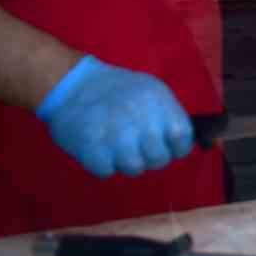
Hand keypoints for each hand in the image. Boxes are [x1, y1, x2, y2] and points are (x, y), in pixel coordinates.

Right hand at [36, 56, 194, 178]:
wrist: (72, 84)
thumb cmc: (117, 89)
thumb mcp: (150, 91)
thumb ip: (168, 115)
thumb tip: (183, 144)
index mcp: (157, 101)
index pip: (182, 137)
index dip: (177, 147)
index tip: (167, 148)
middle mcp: (139, 118)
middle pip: (159, 158)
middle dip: (150, 158)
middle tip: (137, 148)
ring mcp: (114, 134)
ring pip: (135, 168)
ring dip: (126, 163)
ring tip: (116, 148)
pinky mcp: (90, 148)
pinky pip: (107, 172)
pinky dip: (104, 165)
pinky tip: (99, 149)